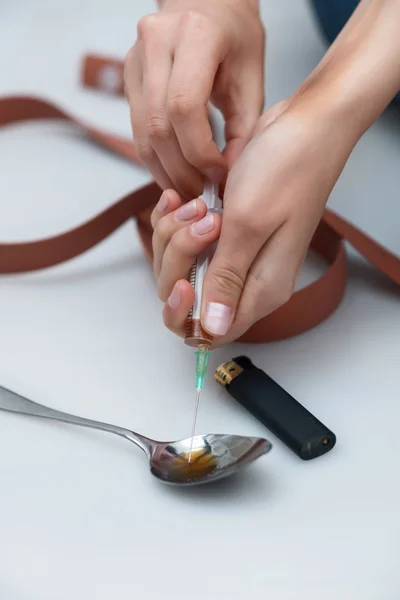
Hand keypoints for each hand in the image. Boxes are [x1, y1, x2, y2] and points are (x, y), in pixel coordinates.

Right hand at [124, 0, 264, 199]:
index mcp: (196, 35)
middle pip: (158, 125)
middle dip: (180, 169)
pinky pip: (136, 128)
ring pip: (141, 132)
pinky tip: (174, 171)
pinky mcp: (127, 76)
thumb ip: (244, 131)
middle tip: (201, 194)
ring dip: (164, 170)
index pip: (184, 108)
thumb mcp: (251, 79)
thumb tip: (226, 178)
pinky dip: (155, 157)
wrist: (207, 4)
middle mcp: (156, 42)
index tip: (218, 175)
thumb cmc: (236, 38)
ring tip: (188, 190)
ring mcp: (135, 58)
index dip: (199, 152)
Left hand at [151, 91, 358, 345]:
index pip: (209, 331)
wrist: (306, 125)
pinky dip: (175, 221)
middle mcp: (248, 280)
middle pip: (188, 297)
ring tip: (196, 202)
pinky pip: (186, 241)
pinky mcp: (228, 234)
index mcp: (260, 290)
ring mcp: (237, 256)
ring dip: (175, 235)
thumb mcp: (248, 226)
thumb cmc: (286, 170)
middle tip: (198, 221)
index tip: (182, 278)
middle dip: (177, 261)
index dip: (184, 312)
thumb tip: (210, 330)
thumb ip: (226, 280)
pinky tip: (181, 198)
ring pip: (181, 267)